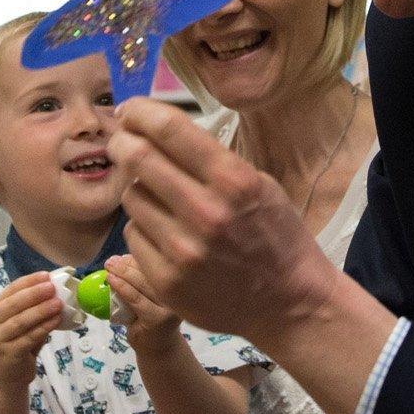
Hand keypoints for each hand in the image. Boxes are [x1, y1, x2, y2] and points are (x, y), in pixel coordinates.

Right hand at [0, 271, 62, 383]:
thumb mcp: (22, 324)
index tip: (46, 275)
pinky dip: (43, 327)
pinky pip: (28, 338)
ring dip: (41, 310)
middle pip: (13, 304)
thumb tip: (56, 290)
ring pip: (21, 321)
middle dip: (34, 294)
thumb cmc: (17, 345)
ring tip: (58, 303)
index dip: (28, 282)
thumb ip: (32, 308)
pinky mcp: (8, 354)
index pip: (10, 290)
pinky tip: (56, 320)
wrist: (7, 377)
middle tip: (52, 287)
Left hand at [109, 99, 342, 341]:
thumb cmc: (276, 236)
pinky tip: (167, 234)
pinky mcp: (165, 281)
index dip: (141, 111)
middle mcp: (205, 213)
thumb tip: (155, 130)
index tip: (131, 110)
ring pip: (131, 197)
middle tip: (122, 141)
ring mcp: (182, 251)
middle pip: (137, 158)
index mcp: (233, 181)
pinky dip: (144, 228)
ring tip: (161, 198)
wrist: (290, 304)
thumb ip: (211, 160)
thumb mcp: (259, 185)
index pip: (169, 129)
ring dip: (139, 189)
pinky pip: (133, 235)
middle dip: (123, 141)